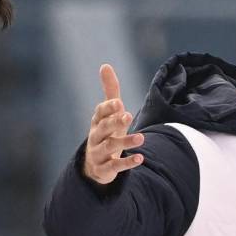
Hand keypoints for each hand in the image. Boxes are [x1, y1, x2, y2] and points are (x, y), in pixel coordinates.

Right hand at [83, 64, 145, 184]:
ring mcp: (98, 154)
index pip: (100, 113)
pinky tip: (140, 158)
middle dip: (114, 122)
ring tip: (141, 138)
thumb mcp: (109, 113)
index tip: (119, 103)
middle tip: (128, 116)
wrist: (95, 165)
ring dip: (125, 142)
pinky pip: (115, 166)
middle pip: (103, 128)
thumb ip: (110, 91)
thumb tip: (105, 65)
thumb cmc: (106, 133)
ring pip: (110, 147)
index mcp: (97, 121)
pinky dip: (127, 163)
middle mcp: (95, 136)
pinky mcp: (104, 169)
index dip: (108, 108)